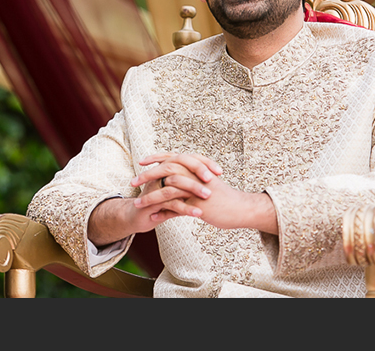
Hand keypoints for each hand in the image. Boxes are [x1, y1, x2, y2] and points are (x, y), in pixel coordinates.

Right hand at [88, 152, 222, 245]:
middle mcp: (161, 174)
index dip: (204, 163)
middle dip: (198, 171)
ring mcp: (155, 186)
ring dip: (193, 190)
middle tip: (214, 179)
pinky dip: (185, 208)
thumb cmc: (160, 204)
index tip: (220, 171)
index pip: (188, 159)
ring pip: (176, 184)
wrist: (138, 216)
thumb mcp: (178, 194)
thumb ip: (190, 187)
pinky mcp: (152, 202)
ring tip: (208, 197)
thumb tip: (211, 183)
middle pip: (181, 165)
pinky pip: (171, 203)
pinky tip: (198, 214)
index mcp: (168, 169)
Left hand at [133, 152, 276, 233]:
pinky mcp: (197, 204)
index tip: (142, 161)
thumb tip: (181, 174)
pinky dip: (162, 212)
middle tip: (133, 181)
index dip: (156, 158)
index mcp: (196, 166)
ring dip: (150, 197)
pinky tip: (152, 217)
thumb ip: (193, 176)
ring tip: (137, 203)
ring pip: (167, 189)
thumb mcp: (207, 182)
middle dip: (147, 175)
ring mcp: (196, 189)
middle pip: (166, 170)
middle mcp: (195, 174)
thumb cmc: (224, 196)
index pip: (172, 157)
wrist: (240, 208)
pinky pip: (175, 207)